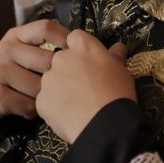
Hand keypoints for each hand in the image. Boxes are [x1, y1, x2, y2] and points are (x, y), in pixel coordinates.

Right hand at [0, 20, 71, 144]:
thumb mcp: (14, 57)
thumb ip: (38, 50)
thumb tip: (80, 48)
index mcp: (14, 36)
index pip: (46, 27)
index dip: (66, 38)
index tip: (79, 55)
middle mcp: (6, 49)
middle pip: (49, 61)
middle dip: (56, 80)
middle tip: (53, 90)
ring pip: (41, 87)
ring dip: (42, 99)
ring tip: (33, 101)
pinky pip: (29, 105)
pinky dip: (30, 112)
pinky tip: (21, 110)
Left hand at [35, 29, 134, 143]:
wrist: (104, 124)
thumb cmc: (117, 93)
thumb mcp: (122, 71)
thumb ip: (115, 57)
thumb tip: (118, 47)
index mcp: (82, 46)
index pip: (75, 38)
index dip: (80, 49)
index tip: (87, 61)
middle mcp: (61, 58)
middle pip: (60, 59)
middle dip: (68, 69)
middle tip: (82, 85)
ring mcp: (48, 79)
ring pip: (51, 80)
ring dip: (60, 88)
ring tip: (75, 104)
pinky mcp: (41, 100)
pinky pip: (47, 100)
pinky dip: (55, 106)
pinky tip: (68, 115)